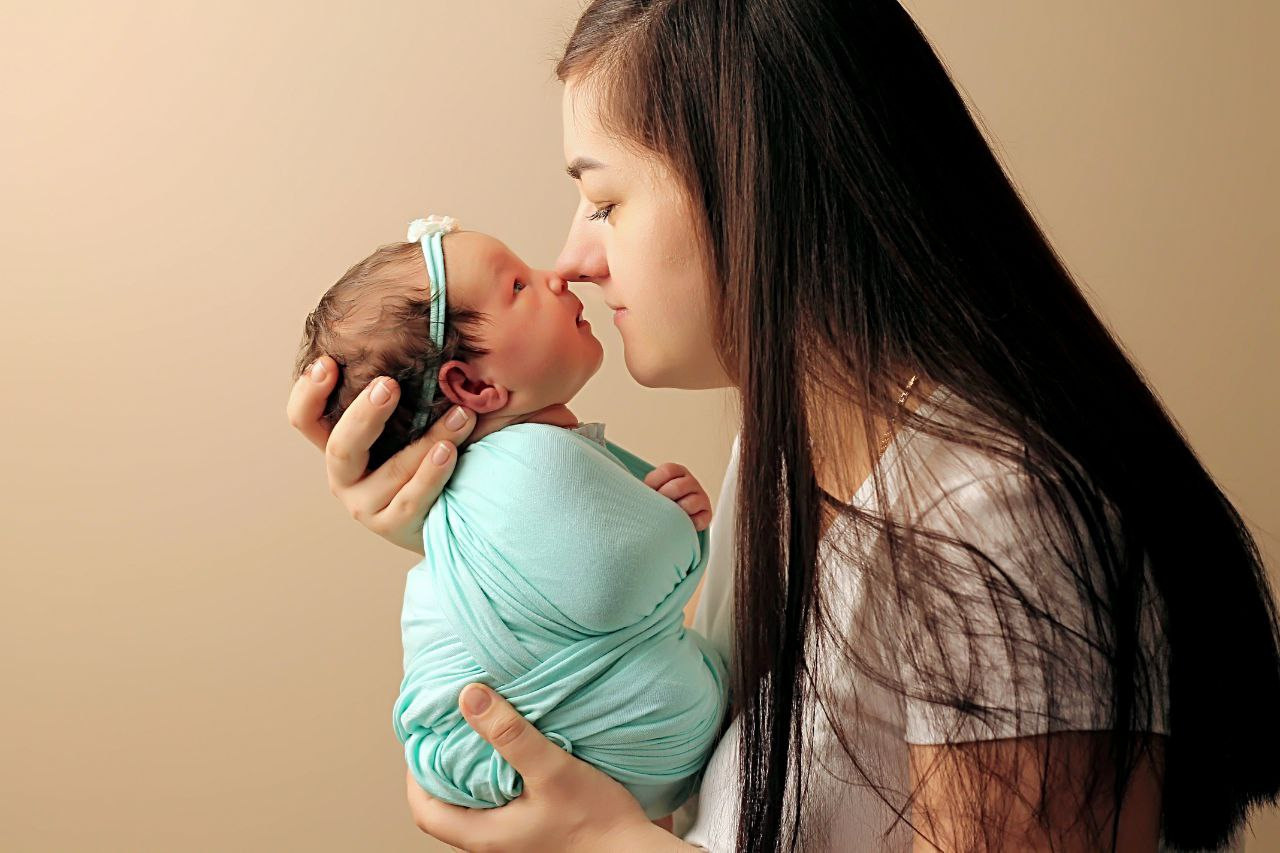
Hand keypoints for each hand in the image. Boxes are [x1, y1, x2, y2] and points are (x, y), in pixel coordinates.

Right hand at [286, 355, 475, 554]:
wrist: (450, 514)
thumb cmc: (427, 453)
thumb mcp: (410, 420)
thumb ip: (407, 390)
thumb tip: (427, 330)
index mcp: (340, 444)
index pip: (305, 418)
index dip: (308, 392)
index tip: (328, 362)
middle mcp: (344, 476)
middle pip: (341, 446)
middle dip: (364, 415)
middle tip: (388, 384)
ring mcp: (366, 506)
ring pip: (391, 472)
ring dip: (428, 439)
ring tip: (460, 415)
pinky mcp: (394, 528)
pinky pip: (412, 500)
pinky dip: (431, 473)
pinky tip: (449, 451)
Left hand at [405, 684, 695, 851]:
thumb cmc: (595, 822)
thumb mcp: (551, 769)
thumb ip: (510, 734)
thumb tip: (469, 696)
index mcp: (485, 837)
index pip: (424, 810)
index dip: (415, 775)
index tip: (423, 740)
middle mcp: (493, 846)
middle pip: (446, 811)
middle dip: (441, 772)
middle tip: (449, 733)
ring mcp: (515, 845)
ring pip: (475, 811)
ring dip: (470, 778)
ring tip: (478, 740)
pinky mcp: (535, 838)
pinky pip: (501, 812)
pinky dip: (497, 785)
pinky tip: (516, 762)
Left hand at [643, 463, 712, 531]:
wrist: (672, 519)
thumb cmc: (659, 502)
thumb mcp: (653, 489)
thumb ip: (647, 487)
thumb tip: (638, 494)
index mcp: (677, 471)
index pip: (668, 470)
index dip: (655, 483)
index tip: (648, 493)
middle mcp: (691, 482)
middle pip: (678, 487)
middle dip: (664, 500)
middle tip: (657, 508)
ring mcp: (701, 497)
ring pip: (689, 504)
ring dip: (676, 513)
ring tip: (668, 517)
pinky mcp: (707, 514)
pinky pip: (699, 520)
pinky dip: (688, 524)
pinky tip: (681, 525)